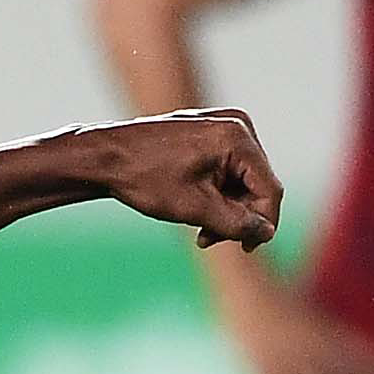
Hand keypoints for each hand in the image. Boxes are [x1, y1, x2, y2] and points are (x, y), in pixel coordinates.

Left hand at [76, 108, 284, 250]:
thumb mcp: (195, 208)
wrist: (104, 157)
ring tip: (199, 231)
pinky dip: (216, 193)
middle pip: (257, 184)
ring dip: (225, 209)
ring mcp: (222, 125)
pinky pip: (227, 169)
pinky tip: (195, 211)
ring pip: (241, 180)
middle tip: (207, 240)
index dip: (262, 224)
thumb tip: (267, 232)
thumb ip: (236, 223)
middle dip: (237, 217)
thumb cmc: (144, 178)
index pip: (269, 189)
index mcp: (237, 137)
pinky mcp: (209, 132)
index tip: (245, 248)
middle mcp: (236, 125)